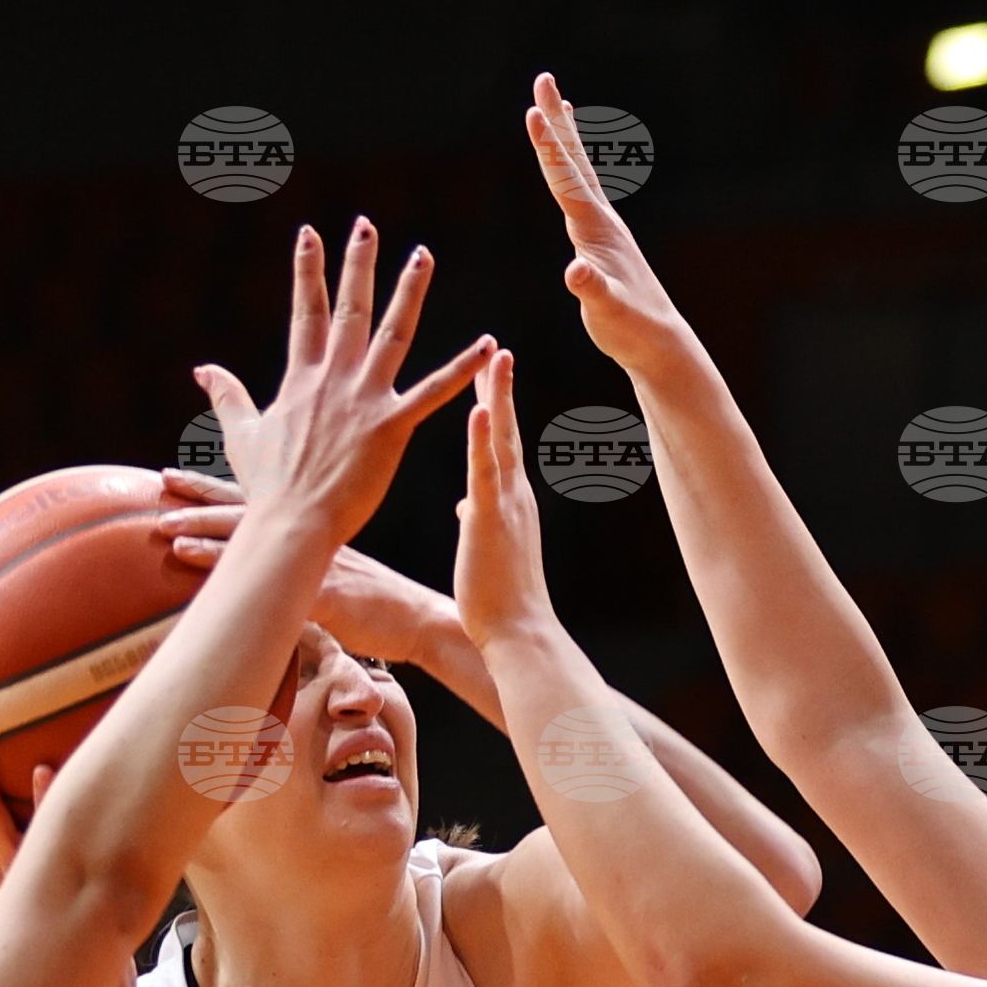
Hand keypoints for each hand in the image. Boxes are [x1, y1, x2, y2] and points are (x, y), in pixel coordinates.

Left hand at [154, 469, 461, 667]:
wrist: (419, 620)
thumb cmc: (381, 602)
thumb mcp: (344, 570)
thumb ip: (311, 561)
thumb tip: (286, 570)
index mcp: (313, 525)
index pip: (254, 496)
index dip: (215, 485)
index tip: (178, 475)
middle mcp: (310, 533)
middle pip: (245, 507)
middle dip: (200, 495)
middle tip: (160, 482)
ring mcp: (315, 560)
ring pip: (252, 538)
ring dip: (205, 531)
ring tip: (165, 528)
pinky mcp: (323, 593)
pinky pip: (273, 581)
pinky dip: (236, 573)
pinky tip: (209, 571)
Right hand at [196, 219, 490, 550]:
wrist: (291, 523)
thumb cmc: (267, 487)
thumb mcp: (242, 433)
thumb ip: (228, 395)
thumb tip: (201, 368)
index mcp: (302, 378)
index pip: (307, 312)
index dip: (308, 271)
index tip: (310, 234)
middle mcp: (334, 379)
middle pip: (350, 309)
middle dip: (357, 264)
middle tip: (368, 225)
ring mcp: (364, 400)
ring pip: (393, 334)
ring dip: (409, 292)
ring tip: (423, 255)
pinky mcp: (391, 427)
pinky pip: (434, 392)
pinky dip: (462, 368)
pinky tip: (489, 344)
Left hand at [453, 350, 558, 647]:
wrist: (519, 635)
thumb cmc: (500, 603)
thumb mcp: (485, 551)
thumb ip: (478, 522)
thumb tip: (467, 508)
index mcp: (509, 503)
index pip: (501, 446)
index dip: (498, 409)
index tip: (492, 377)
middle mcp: (513, 496)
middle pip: (506, 432)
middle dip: (501, 390)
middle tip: (498, 351)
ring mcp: (505, 505)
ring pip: (501, 441)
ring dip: (498, 398)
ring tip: (495, 358)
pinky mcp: (490, 520)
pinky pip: (485, 474)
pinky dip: (482, 440)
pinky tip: (479, 410)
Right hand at [526, 73, 693, 379]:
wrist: (659, 342)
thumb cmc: (631, 330)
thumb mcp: (607, 312)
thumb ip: (592, 290)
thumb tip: (576, 272)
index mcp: (596, 230)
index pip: (566, 179)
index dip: (548, 146)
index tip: (534, 109)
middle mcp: (601, 220)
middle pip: (574, 161)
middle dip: (557, 120)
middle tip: (543, 77)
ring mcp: (604, 229)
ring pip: (580, 172)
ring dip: (566, 138)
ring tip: (558, 105)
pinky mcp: (603, 243)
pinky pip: (583, 194)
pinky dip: (572, 172)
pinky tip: (569, 169)